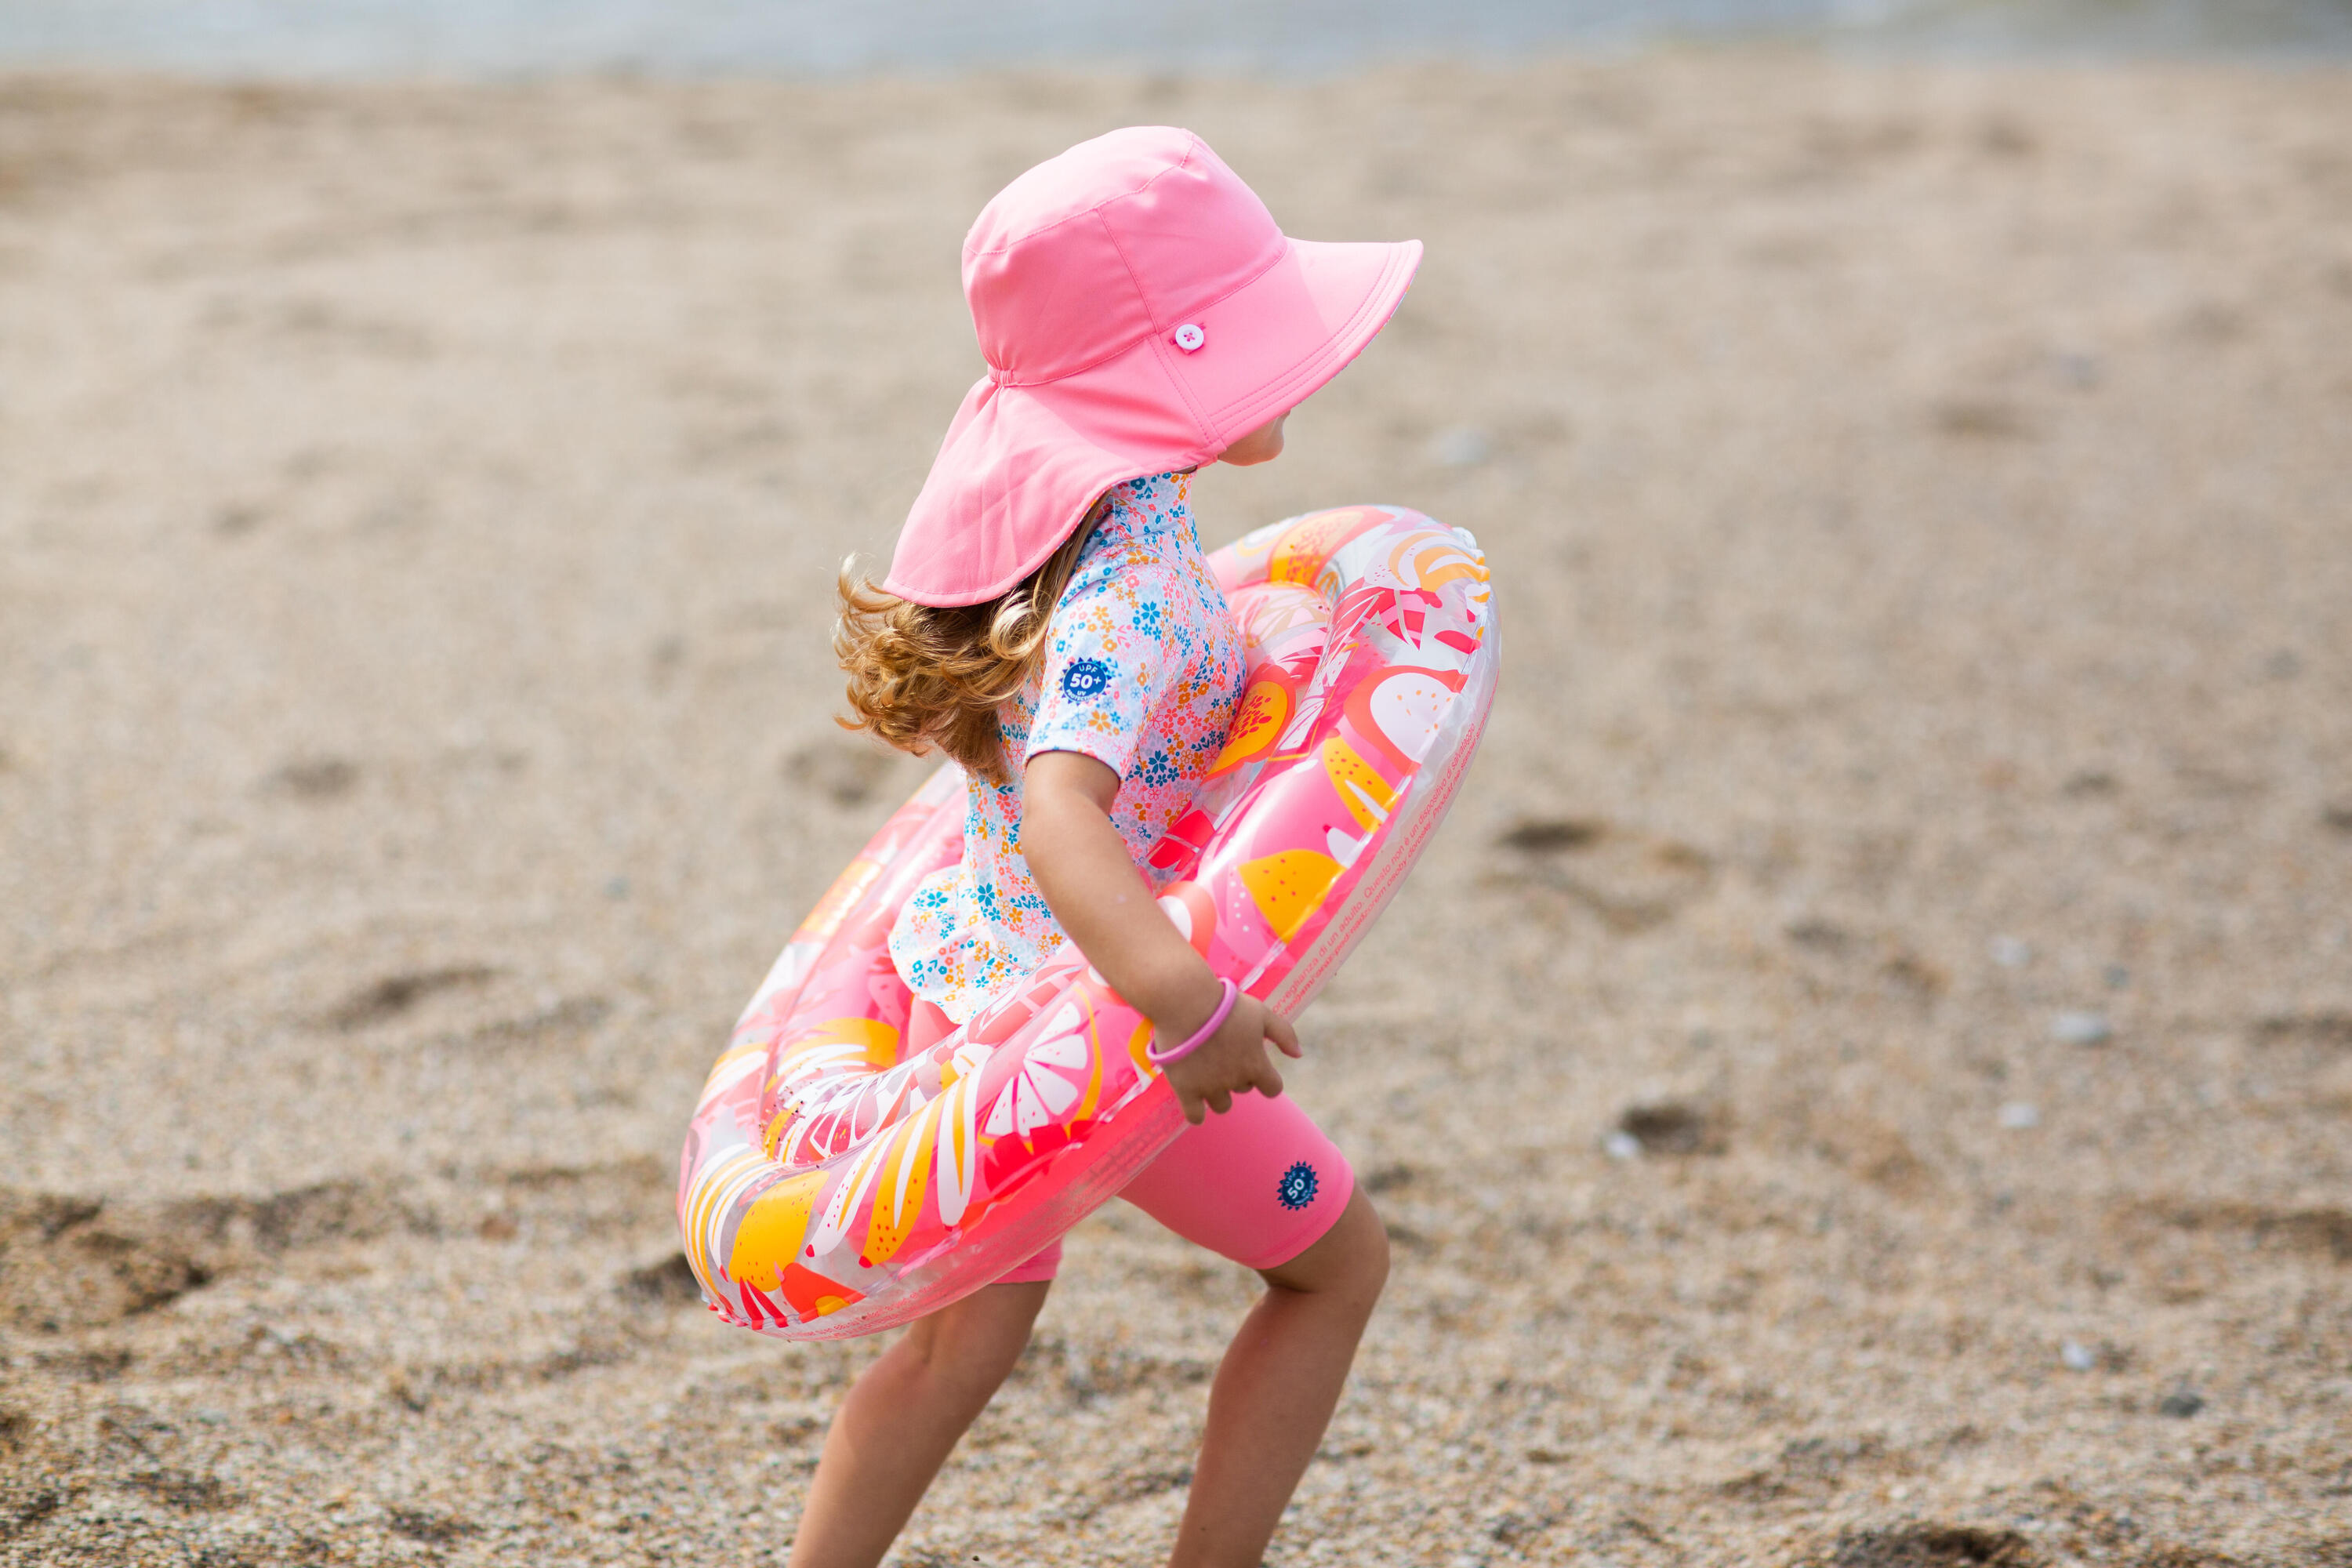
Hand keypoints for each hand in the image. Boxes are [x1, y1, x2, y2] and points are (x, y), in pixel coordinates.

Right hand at [1159, 993, 1301, 1125]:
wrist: (1186, 1003)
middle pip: (1243, 1090)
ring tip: (1206, 1072)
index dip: (1267, 1079)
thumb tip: (1299, 1055)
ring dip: (1218, 1093)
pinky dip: (1197, 1113)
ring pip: (1222, 1105)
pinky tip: (1194, 1101)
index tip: (1256, 1067)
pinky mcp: (1186, 1090)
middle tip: (1224, 1054)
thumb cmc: (1225, 1005)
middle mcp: (1235, 1080)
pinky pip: (1195, 1116)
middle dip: (1238, 1076)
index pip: (1273, 1089)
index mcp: (1256, 1065)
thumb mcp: (1261, 1013)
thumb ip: (1284, 1033)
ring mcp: (1210, 1087)